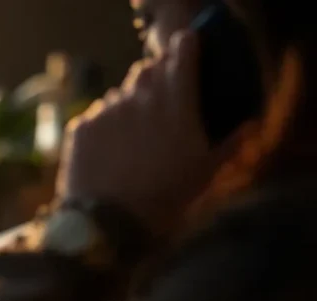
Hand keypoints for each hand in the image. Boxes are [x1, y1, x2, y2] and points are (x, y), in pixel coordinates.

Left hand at [58, 31, 228, 235]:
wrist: (110, 221)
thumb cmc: (166, 197)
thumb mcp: (206, 172)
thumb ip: (229, 142)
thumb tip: (248, 125)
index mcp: (176, 101)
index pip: (182, 52)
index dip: (185, 48)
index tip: (186, 50)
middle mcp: (140, 97)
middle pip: (147, 69)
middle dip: (154, 79)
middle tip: (159, 105)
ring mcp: (107, 109)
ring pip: (119, 95)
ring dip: (128, 107)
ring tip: (132, 141)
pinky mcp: (82, 125)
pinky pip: (96, 115)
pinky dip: (104, 127)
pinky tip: (110, 154)